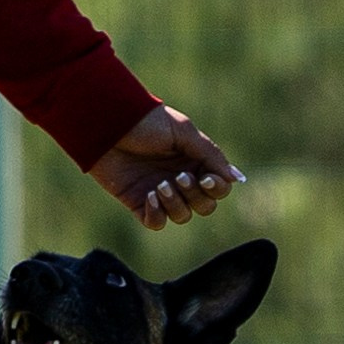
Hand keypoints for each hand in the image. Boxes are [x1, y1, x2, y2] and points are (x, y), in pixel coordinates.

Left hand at [88, 103, 243, 235]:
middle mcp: (181, 179)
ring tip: (159, 185)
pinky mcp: (139, 202)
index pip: (218, 187)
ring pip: (182, 216)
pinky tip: (149, 196)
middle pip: (204, 205)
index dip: (216, 188)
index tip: (206, 178)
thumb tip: (235, 178)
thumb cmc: (146, 122)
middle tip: (178, 177)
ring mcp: (160, 192)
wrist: (108, 124)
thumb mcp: (183, 132)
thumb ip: (210, 154)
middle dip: (195, 195)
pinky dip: (157, 214)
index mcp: (195, 161)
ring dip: (175, 204)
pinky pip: (156, 222)